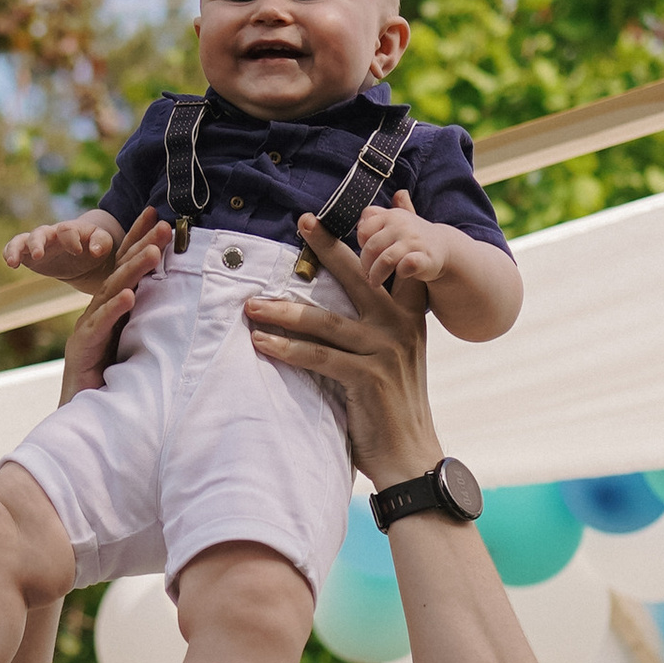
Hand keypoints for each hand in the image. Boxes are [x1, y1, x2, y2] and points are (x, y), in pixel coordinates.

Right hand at [4, 213, 123, 285]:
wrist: (84, 253)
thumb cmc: (95, 245)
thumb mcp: (105, 242)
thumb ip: (102, 242)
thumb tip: (95, 250)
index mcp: (71, 229)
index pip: (67, 230)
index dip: (71, 239)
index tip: (78, 251)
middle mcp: (52, 234)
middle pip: (40, 232)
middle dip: (37, 242)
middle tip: (38, 255)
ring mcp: (39, 243)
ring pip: (22, 240)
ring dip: (16, 249)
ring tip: (13, 262)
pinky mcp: (29, 254)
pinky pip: (15, 249)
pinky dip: (9, 253)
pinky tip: (10, 264)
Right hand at [59, 210, 170, 396]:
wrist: (83, 412)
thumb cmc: (112, 379)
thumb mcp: (136, 343)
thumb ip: (149, 322)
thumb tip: (184, 303)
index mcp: (111, 307)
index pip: (126, 267)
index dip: (141, 240)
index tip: (161, 218)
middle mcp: (97, 311)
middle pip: (120, 271)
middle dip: (142, 245)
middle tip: (166, 225)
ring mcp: (88, 327)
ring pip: (111, 291)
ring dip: (133, 270)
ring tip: (153, 252)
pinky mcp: (82, 347)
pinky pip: (100, 325)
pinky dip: (115, 309)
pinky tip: (129, 296)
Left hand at [248, 219, 441, 485]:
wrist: (412, 458)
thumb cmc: (395, 409)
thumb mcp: (395, 360)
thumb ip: (376, 329)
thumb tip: (341, 311)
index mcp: (410, 318)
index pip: (396, 265)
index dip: (387, 232)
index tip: (373, 205)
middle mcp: (400, 326)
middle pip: (358, 276)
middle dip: (328, 246)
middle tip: (303, 220)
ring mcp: (384, 350)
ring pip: (324, 320)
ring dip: (281, 310)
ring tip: (251, 305)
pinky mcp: (367, 377)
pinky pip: (317, 356)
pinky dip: (285, 349)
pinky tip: (260, 343)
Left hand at [352, 189, 448, 312]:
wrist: (442, 247)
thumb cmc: (410, 237)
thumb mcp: (394, 221)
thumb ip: (375, 217)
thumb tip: (360, 222)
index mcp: (391, 216)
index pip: (364, 230)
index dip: (361, 245)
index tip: (368, 254)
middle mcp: (402, 226)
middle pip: (372, 248)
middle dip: (366, 264)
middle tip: (368, 273)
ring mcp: (414, 241)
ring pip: (386, 260)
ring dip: (376, 275)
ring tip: (375, 282)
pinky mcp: (425, 258)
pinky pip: (408, 265)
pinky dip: (401, 272)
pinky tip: (400, 275)